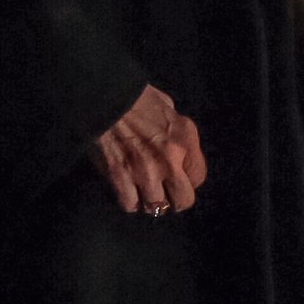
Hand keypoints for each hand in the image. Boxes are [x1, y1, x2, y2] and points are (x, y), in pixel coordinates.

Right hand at [92, 83, 206, 217]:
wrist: (104, 97)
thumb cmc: (136, 97)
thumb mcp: (168, 108)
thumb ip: (176, 130)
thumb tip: (177, 144)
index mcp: (185, 138)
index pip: (199, 177)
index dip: (188, 180)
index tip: (178, 178)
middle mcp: (170, 159)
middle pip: (183, 200)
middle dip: (174, 199)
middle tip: (164, 192)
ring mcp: (145, 171)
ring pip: (156, 206)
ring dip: (150, 201)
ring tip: (143, 192)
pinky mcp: (120, 177)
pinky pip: (130, 204)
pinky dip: (129, 201)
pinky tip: (127, 191)